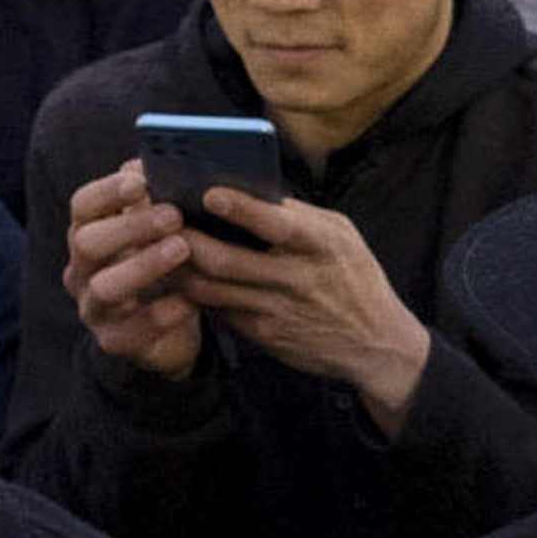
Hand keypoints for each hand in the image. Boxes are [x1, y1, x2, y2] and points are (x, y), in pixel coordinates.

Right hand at [65, 163, 207, 380]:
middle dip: (130, 226)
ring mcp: (94, 308)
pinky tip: (190, 300)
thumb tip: (153, 164)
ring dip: (142, 265)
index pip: (82, 206)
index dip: (107, 191)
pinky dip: (161, 314)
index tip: (141, 181)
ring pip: (104, 287)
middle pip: (87, 242)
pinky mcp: (113, 342)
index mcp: (88, 234)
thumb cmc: (164, 267)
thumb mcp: (160, 231)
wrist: (171, 330)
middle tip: (174, 215)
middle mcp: (81, 270)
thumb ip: (155, 200)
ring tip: (182, 249)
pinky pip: (131, 331)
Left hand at [185, 193, 431, 432]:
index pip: (277, 225)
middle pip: (226, 261)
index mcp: (321, 246)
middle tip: (161, 221)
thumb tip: (251, 192)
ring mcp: (277, 312)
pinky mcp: (265, 337)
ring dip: (180, 269)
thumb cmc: (356, 278)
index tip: (209, 193)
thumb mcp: (342, 236)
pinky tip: (182, 277)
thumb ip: (300, 215)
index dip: (241, 209)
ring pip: (211, 290)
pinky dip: (196, 293)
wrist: (375, 344)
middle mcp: (297, 280)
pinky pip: (218, 312)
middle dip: (186, 240)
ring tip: (160, 248)